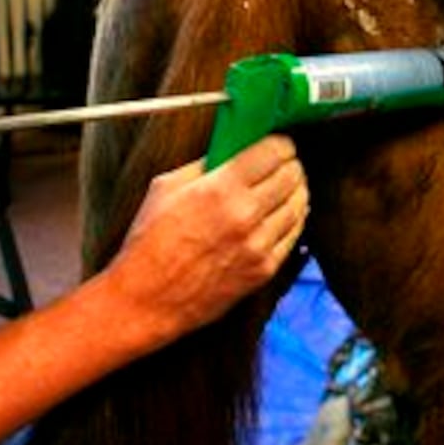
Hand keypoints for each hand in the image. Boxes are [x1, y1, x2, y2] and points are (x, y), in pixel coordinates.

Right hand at [102, 135, 307, 341]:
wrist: (145, 300)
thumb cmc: (149, 242)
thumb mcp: (166, 187)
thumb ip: (205, 163)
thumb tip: (234, 146)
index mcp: (220, 188)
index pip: (273, 152)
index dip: (281, 144)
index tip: (280, 144)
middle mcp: (245, 215)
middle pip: (291, 176)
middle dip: (291, 164)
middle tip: (286, 162)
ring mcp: (258, 245)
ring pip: (298, 205)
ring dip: (297, 190)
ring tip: (289, 185)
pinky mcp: (264, 270)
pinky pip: (294, 235)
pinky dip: (294, 219)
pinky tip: (285, 213)